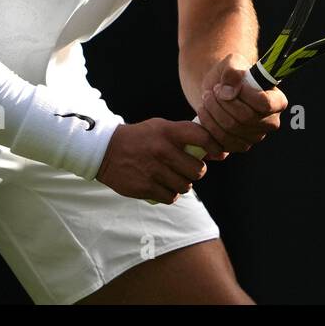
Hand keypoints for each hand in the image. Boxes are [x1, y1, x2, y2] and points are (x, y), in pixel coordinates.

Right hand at [95, 119, 223, 203]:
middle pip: (197, 170)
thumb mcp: (161, 128)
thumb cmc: (141, 138)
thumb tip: (218, 152)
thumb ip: (186, 136)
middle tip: (187, 169)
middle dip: (195, 172)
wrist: (105, 151)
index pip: (202, 137)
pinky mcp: (144, 187)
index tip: (220, 154)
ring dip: (182, 185)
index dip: (215, 147)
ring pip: (185, 186)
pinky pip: (170, 197)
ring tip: (172, 177)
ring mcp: (153, 170)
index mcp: (168, 132)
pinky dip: (169, 195)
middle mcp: (162, 150)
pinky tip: (162, 186)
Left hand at [197, 55, 287, 155]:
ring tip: (206, 98)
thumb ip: (232, 72)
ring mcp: (254, 138)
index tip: (227, 84)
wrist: (219, 89)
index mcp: (277, 101)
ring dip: (211, 113)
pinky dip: (206, 128)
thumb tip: (228, 92)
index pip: (264, 104)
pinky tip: (202, 114)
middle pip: (244, 118)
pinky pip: (219, 144)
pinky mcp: (237, 147)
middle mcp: (270, 123)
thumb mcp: (232, 63)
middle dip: (222, 103)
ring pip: (229, 131)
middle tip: (212, 90)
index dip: (243, 94)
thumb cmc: (231, 75)